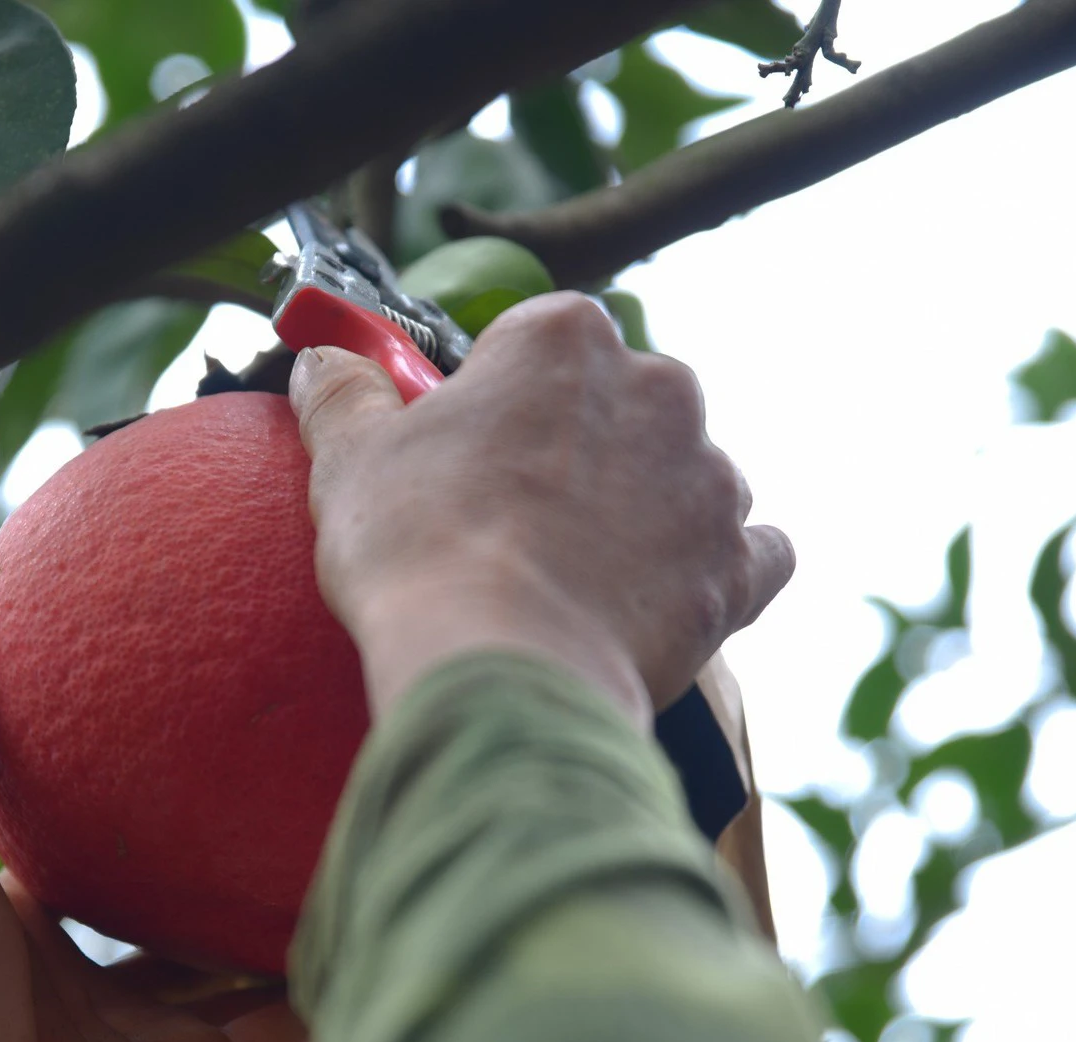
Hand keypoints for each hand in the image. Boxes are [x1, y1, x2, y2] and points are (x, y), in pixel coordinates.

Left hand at [0, 585, 305, 1041]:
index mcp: (23, 923)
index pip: (81, 842)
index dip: (119, 789)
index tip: (170, 721)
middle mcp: (93, 977)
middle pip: (169, 900)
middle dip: (216, 851)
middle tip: (280, 771)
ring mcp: (153, 1031)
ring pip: (236, 960)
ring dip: (280, 910)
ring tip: (347, 827)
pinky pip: (282, 1021)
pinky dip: (323, 977)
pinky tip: (377, 910)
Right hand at [288, 293, 793, 724]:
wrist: (502, 668)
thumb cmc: (421, 549)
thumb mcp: (350, 458)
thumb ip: (344, 394)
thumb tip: (326, 360)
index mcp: (565, 338)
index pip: (536, 341)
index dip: (496, 397)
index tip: (461, 449)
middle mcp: (660, 388)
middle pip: (618, 404)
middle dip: (577, 449)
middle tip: (507, 517)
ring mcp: (711, 478)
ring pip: (683, 475)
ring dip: (641, 510)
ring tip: (571, 574)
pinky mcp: (737, 566)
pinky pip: (750, 553)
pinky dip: (712, 569)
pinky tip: (656, 597)